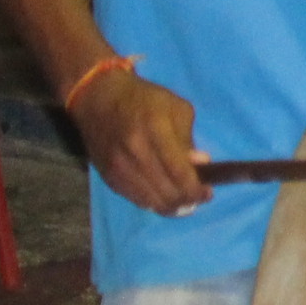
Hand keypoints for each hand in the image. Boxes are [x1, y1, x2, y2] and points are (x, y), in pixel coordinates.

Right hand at [71, 67, 205, 215]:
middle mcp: (134, 152)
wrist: (97, 97)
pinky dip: (153, 203)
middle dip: (187, 200)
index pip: (179, 172)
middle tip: (199, 198)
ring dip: (171, 207)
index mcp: (154, 131)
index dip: (196, 189)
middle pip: (166, 192)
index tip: (208, 193)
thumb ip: (188, 139)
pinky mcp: (108, 175)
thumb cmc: (144, 99)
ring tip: (185, 202)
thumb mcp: (176, 108)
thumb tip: (200, 165)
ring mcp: (118, 167)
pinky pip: (135, 199)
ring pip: (150, 201)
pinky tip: (164, 197)